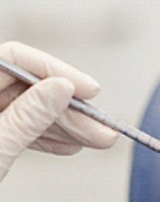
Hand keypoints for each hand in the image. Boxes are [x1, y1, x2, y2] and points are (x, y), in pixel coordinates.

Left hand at [0, 41, 117, 180]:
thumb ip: (28, 115)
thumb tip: (64, 86)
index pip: (14, 58)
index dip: (56, 71)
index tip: (90, 90)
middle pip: (27, 87)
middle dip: (68, 109)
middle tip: (102, 128)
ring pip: (27, 110)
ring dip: (65, 126)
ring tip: (97, 140)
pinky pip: (18, 127)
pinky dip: (45, 137)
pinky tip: (70, 144)